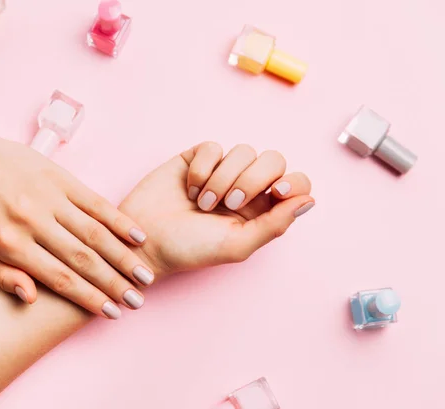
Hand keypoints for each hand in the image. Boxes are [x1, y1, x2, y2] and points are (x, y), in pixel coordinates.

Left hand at [0, 137, 153, 317]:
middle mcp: (34, 222)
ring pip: (94, 233)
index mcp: (12, 244)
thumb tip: (31, 299)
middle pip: (82, 259)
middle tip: (137, 301)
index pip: (59, 278)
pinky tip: (139, 236)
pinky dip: (119, 220)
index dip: (88, 298)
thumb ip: (3, 276)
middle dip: (113, 283)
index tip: (113, 312)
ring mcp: (51, 198)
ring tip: (144, 275)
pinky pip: (96, 202)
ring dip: (123, 256)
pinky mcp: (62, 178)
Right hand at [119, 142, 313, 277]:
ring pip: (242, 151)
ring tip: (202, 203)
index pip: (295, 183)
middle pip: (273, 160)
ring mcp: (222, 170)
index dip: (292, 182)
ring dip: (221, 178)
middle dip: (252, 179)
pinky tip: (189, 188)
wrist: (144, 239)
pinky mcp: (197, 158)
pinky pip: (213, 147)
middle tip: (229, 203)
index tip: (275, 193)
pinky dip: (202, 168)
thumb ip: (274, 225)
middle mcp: (246, 187)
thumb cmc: (189, 249)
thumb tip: (309, 201)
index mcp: (262, 211)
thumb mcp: (236, 245)